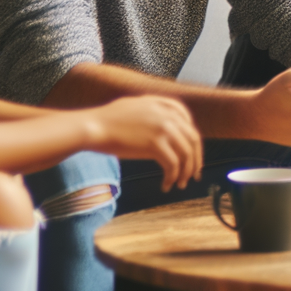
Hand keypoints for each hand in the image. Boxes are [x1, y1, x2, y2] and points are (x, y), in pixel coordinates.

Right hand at [88, 95, 202, 191]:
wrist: (94, 126)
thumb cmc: (107, 120)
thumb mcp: (134, 106)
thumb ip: (152, 112)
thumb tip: (162, 127)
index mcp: (162, 104)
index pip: (188, 120)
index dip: (192, 139)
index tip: (191, 152)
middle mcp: (167, 115)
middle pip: (193, 139)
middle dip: (196, 159)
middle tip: (194, 174)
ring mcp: (163, 129)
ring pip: (186, 154)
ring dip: (185, 172)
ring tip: (180, 184)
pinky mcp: (155, 145)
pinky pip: (173, 165)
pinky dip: (172, 177)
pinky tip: (166, 185)